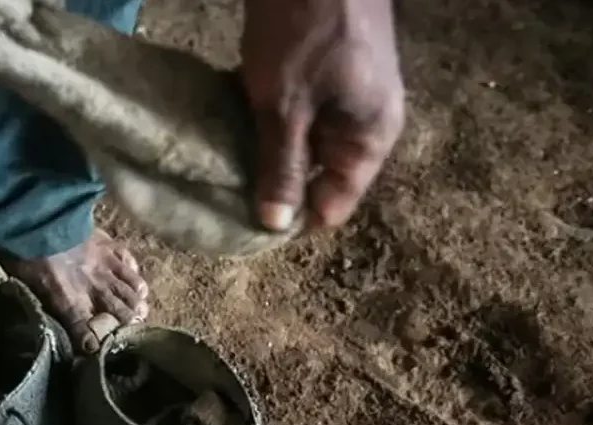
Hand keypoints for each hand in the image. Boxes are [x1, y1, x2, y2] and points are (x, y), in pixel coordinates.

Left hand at [241, 0, 404, 231]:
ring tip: (221, 158)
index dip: (290, 217)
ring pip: (302, 141)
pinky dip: (266, 117)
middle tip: (222, 189)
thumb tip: (275, 225)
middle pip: (318, 175)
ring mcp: (347, 93)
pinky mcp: (324, 69)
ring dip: (265, 148)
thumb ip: (281, 166)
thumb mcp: (286, 105)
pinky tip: (231, 120)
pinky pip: (295, 110)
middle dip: (273, 182)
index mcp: (370, 138)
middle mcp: (366, 121)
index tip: (242, 221)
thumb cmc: (305, 30)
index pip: (333, 205)